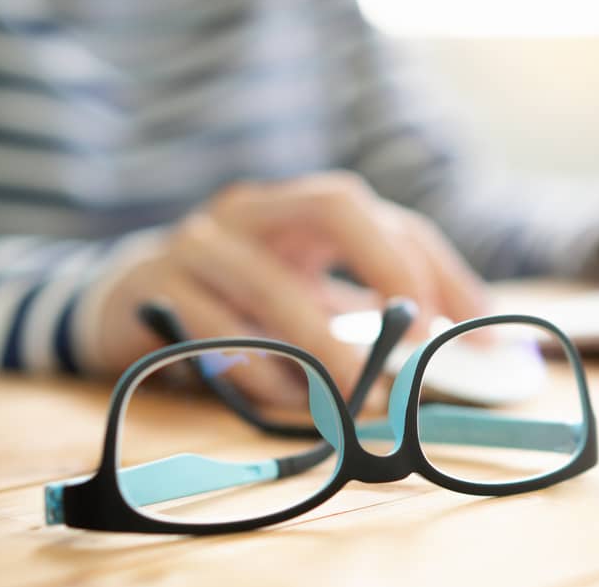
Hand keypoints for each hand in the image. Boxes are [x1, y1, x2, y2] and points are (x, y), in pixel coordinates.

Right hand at [90, 173, 486, 399]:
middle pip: (334, 202)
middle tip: (417, 329)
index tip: (480, 334)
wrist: (118, 298)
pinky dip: (258, 368)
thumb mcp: (306, 293)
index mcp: (301, 207)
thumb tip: (465, 351)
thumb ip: (369, 311)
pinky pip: (214, 329)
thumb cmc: (236, 300)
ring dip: (324, 341)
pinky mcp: (154, 288)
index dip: (441, 271)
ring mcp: (200, 243)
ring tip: (360, 392)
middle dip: (387, 260)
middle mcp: (255, 210)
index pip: (388, 219)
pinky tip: (289, 396)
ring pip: (271, 281)